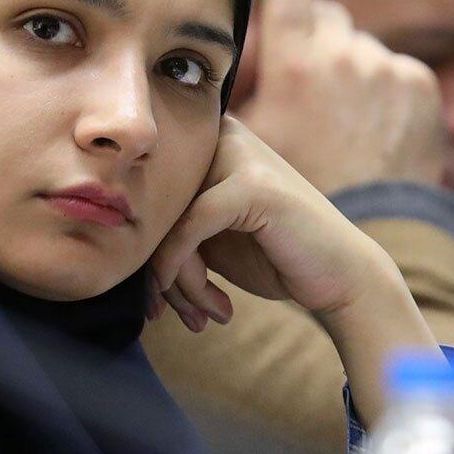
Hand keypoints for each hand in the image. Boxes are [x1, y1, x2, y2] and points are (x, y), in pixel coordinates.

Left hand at [147, 116, 439, 425]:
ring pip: (168, 222)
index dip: (146, 252)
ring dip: (181, 284)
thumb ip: (169, 225)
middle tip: (177, 316)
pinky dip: (184, 272)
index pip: (147, 193)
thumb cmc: (276, 257)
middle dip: (160, 274)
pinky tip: (214, 307)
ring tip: (207, 315)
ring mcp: (237, 156)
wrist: (342, 277)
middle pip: (154, 207)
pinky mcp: (250, 186)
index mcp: (209, 141)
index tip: (157, 302)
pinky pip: (187, 229)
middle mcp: (220, 137)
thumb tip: (111, 242)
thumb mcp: (212, 239)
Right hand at [232, 0, 446, 191]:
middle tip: (313, 81)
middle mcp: (341, 57)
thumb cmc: (296, 194)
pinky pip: (399, 67)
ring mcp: (385, 69)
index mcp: (293, 65)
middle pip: (328, 15)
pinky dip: (389, 90)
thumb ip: (233, 95)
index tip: (284, 34)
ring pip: (363, 44)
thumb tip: (219, 57)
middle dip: (319, 40)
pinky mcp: (420, 85)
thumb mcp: (248, 143)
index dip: (287, 11)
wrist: (367, 234)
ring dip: (354, 67)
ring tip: (346, 114)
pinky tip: (377, 125)